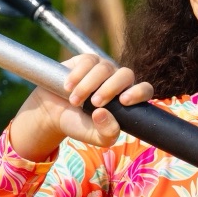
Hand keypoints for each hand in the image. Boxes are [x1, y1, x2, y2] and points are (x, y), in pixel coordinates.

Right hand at [6, 53, 154, 158]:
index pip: (144, 90)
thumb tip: (103, 113)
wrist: (53, 113)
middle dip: (110, 89)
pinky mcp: (87, 60)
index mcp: (127, 99)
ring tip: (74, 101)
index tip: (124, 101)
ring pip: (104, 68)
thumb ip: (106, 133)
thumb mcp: (94, 136)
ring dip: (87, 86)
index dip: (139, 92)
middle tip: (94, 103)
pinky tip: (68, 88)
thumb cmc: (78, 124)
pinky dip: (77, 76)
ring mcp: (104, 68)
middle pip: (125, 74)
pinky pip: (88, 62)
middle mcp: (118, 81)